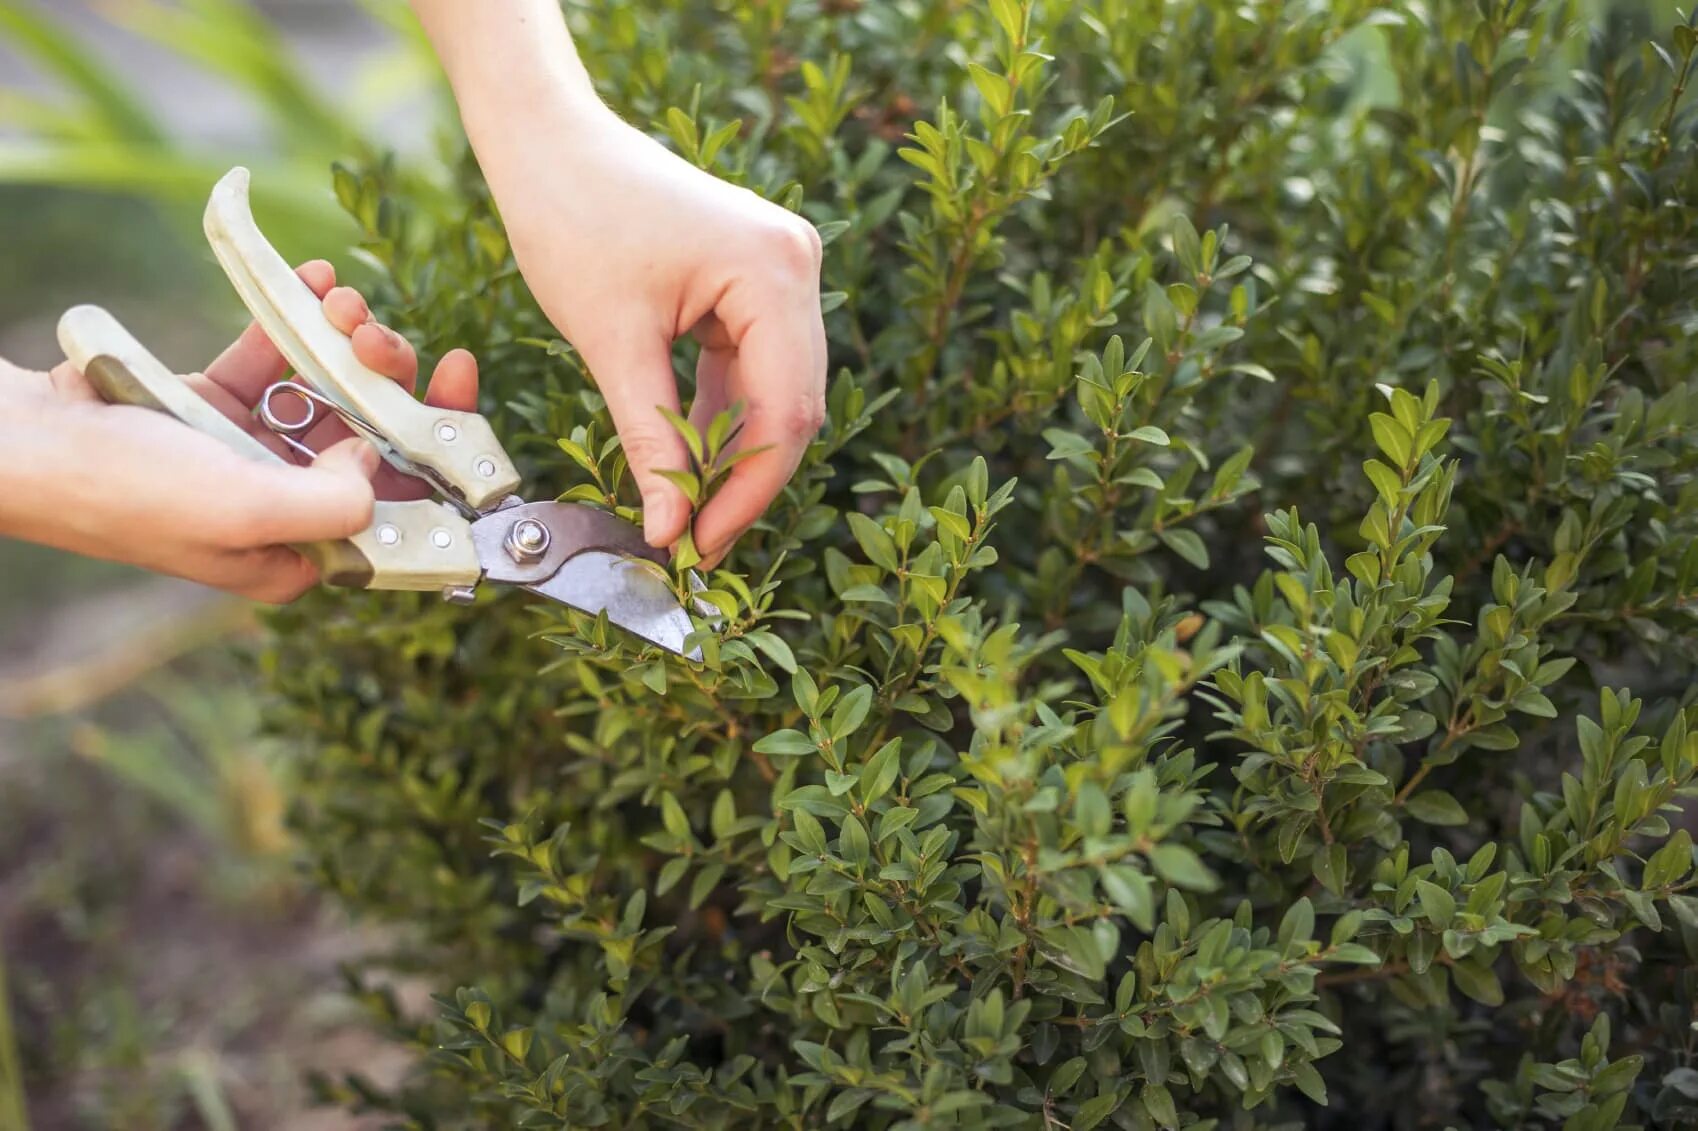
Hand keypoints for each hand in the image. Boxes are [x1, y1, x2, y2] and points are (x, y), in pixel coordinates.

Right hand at [0, 261, 479, 602]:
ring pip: (328, 390)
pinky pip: (273, 358)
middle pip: (371, 440)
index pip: (398, 510)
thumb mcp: (245, 511)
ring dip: (344, 340)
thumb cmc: (127, 489)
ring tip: (340, 299)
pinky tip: (310, 279)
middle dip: (389, 381)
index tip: (460, 387)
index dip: (441, 452)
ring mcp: (246, 454)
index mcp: (297, 555)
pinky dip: (293, 319)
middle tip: (383, 337)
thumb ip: (332, 502)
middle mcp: (280, 509)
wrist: (20, 439)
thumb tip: (374, 464)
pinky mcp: (210, 404)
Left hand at [485, 108, 827, 566]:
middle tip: (695, 546)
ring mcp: (780, 271)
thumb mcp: (611, 343)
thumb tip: (670, 532)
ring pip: (774, 394)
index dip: (746, 492)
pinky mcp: (754, 281)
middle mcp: (796, 265)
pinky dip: (720, 417)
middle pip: (791, 407)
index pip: (784, 412)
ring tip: (686, 515)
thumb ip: (651, 442)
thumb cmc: (570, 218)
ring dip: (731, 455)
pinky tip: (686, 462)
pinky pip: (751, 368)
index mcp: (774, 272)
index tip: (701, 549)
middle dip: (742, 480)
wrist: (546, 139)